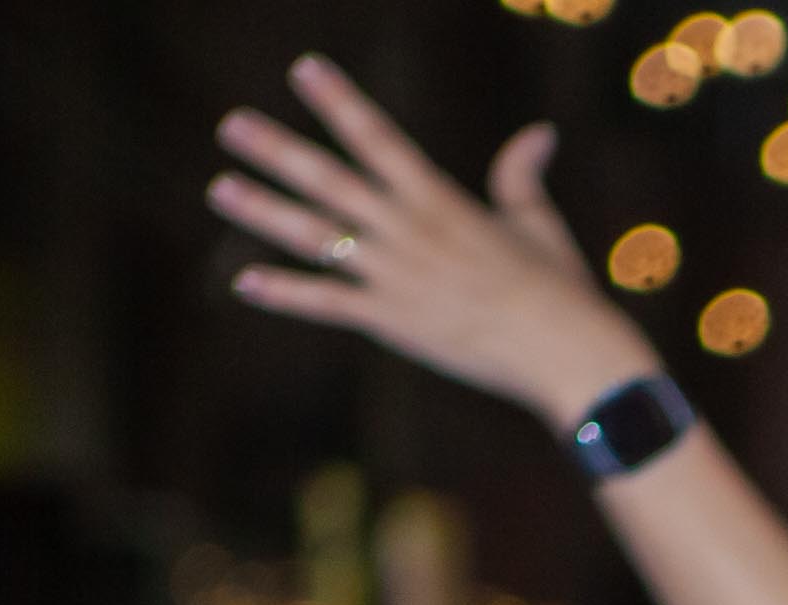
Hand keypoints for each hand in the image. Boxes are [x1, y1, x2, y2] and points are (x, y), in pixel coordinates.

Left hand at [216, 63, 659, 432]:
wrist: (565, 352)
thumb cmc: (561, 289)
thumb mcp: (538, 224)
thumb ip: (522, 176)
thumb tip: (540, 132)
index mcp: (441, 199)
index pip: (378, 137)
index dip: (338, 100)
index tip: (303, 69)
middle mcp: (409, 230)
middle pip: (330, 180)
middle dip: (278, 150)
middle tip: (233, 125)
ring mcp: (396, 276)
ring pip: (316, 236)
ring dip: (265, 211)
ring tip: (222, 188)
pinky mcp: (392, 321)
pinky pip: (327, 303)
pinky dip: (285, 293)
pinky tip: (245, 282)